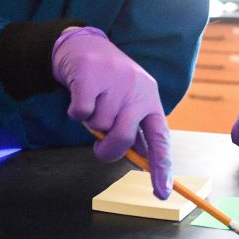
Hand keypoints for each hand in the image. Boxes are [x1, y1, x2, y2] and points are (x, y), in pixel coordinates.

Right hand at [51, 26, 172, 199]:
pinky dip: (75, 111)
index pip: (160, 139)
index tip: (163, 193)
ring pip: (98, 126)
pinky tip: (80, 94)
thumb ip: (134, 128)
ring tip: (94, 101)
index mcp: (151, 99)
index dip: (162, 167)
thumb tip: (141, 161)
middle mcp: (137, 89)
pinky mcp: (91, 76)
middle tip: (99, 147)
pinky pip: (80, 113)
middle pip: (123, 137)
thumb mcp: (129, 101)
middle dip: (108, 148)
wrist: (84, 45)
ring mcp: (115, 81)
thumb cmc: (109, 81)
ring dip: (90, 121)